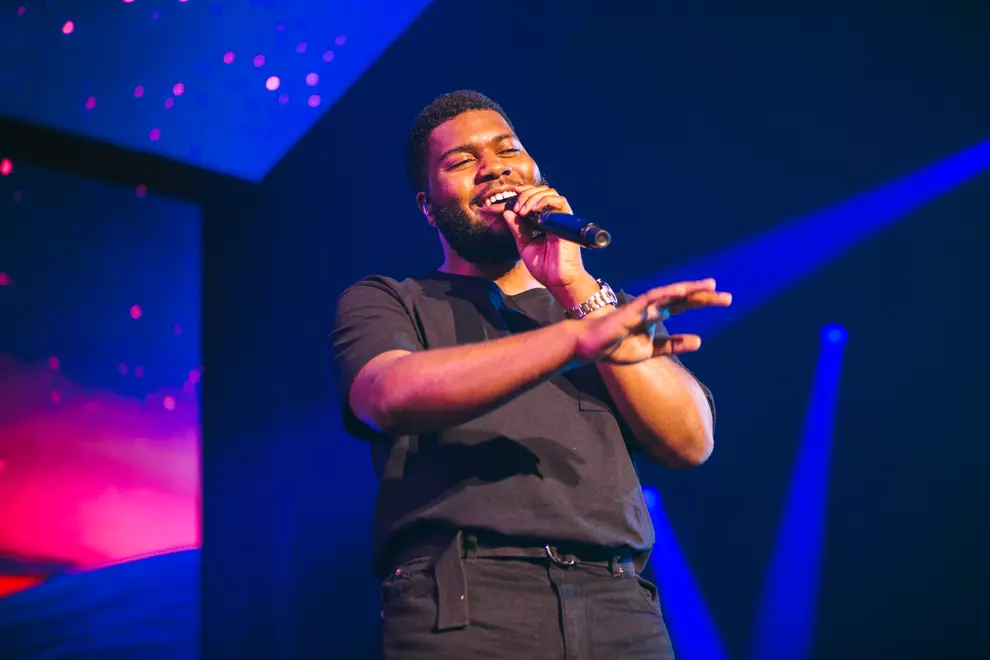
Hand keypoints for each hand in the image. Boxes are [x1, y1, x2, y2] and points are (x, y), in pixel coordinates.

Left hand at [501, 184, 588, 289]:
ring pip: (550, 193)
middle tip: (516, 207)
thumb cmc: (544, 267)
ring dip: (533, 197)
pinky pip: (560, 202)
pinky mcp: (568, 221)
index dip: (523, 193)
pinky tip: (533, 210)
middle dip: (526, 194)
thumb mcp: (524, 245)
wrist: (557, 280)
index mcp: (542, 221)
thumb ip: (517, 229)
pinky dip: (544, 201)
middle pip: (541, 192)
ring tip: (523, 210)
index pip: (534, 198)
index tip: (511, 194)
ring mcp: (560, 218)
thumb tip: (507, 212)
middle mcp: (552, 217)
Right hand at [573, 279, 731, 363]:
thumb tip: (700, 341)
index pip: (684, 305)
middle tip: (727, 297)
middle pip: (682, 298)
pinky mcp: (631, 309)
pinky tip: (681, 292)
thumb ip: (674, 345)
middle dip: (704, 296)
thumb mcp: (652, 350)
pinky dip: (666, 294)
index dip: (704, 302)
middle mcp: (652, 307)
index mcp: (657, 315)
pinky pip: (651, 299)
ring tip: (710, 287)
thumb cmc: (617, 346)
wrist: (591, 348)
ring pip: (670, 294)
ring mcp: (642, 307)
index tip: (725, 300)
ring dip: (689, 290)